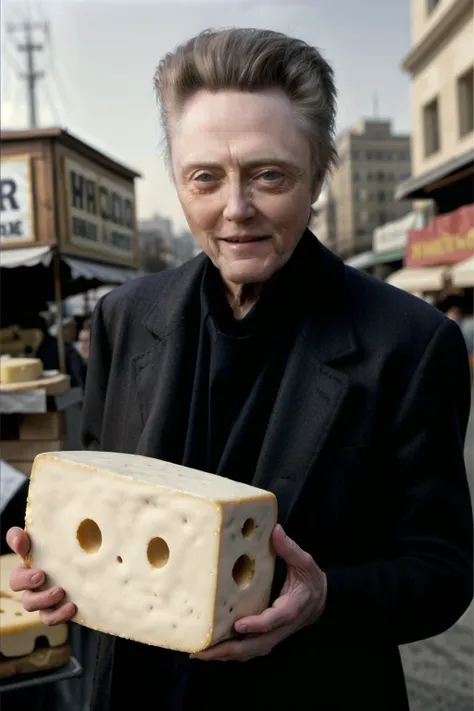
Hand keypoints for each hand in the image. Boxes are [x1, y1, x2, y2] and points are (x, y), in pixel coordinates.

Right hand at [7, 527, 76, 625]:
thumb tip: (19, 537)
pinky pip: (50, 618)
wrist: (89, 572)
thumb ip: (38, 539)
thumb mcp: (57, 542)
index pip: (14, 557)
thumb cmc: (69, 553)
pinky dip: (59, 615)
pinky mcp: (55, 610)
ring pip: (30, 605)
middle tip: (41, 576)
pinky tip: (71, 607)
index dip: (18, 559)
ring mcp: (41, 598)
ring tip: (61, 592)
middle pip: (16, 584)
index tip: (30, 556)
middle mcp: (30, 582)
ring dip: (43, 599)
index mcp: (28, 563)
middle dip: (26, 581)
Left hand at [191, 524, 326, 661]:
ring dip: (226, 655)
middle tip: (204, 651)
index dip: (256, 625)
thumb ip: (289, 549)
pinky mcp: (268, 637)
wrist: (322, 600)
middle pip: (255, 645)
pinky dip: (230, 652)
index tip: (238, 625)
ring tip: (201, 654)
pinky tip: (212, 650)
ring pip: (250, 651)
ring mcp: (274, 635)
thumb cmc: (311, 580)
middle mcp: (281, 627)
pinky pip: (248, 649)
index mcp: (290, 609)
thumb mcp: (304, 562)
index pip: (272, 620)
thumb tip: (275, 531)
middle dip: (229, 650)